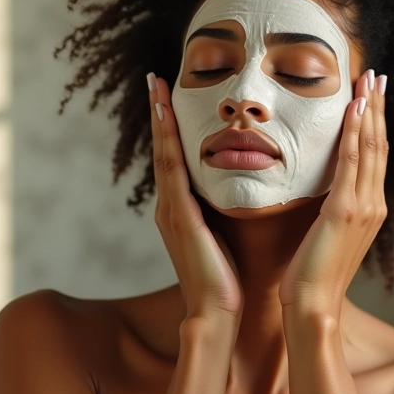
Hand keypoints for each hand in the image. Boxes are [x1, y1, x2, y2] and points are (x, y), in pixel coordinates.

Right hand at [148, 73, 243, 329]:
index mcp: (181, 209)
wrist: (216, 314)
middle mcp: (170, 205)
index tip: (170, 96)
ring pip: (164, 154)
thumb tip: (238, 191)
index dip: (171, 127)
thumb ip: (221, 213)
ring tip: (156, 86)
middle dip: (159, 113)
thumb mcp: (223, 237)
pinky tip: (167, 117)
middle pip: (164, 150)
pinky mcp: (180, 217)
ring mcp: (171, 210)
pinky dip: (167, 142)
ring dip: (159, 118)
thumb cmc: (225, 279)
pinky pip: (173, 171)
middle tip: (156, 79)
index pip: (175, 159)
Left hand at [279, 69, 387, 326]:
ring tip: (370, 80)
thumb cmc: (312, 275)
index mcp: (370, 210)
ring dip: (370, 111)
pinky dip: (355, 133)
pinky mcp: (345, 211)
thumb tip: (324, 192)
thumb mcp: (328, 237)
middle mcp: (374, 204)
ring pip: (371, 148)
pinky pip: (353, 162)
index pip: (375, 158)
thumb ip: (332, 211)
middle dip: (378, 108)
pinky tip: (354, 109)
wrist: (313, 307)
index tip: (372, 97)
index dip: (375, 124)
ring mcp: (363, 207)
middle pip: (380, 146)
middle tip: (377, 75)